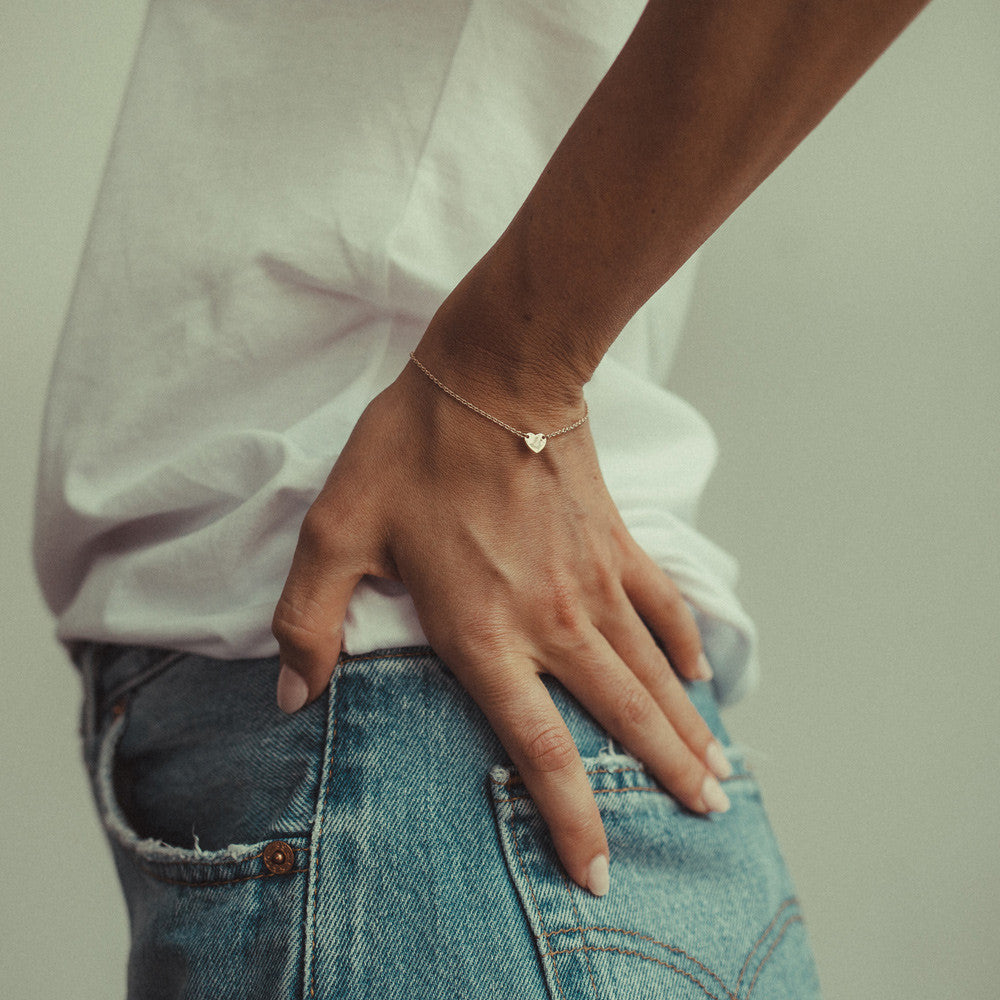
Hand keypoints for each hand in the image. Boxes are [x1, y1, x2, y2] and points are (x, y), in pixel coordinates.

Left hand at [271, 360, 731, 896]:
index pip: (537, 749)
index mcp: (484, 632)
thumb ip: (310, 619)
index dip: (571, 817)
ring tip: (718, 773)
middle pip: (619, 719)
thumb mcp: (337, 530)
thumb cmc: (413, 450)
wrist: (494, 374)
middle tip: (706, 817)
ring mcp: (594, 582)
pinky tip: (699, 673)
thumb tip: (292, 695)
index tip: (599, 867)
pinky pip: (660, 606)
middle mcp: (552, 621)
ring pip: (651, 673)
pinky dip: (682, 644)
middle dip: (662, 776)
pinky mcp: (615, 543)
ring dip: (685, 727)